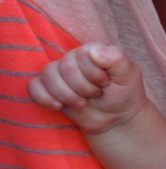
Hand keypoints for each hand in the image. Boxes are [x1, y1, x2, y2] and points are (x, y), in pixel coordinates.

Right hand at [27, 42, 146, 133]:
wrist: (116, 118)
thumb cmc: (124, 94)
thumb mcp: (129, 76)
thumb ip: (116, 59)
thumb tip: (93, 51)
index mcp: (93, 49)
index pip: (81, 55)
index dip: (94, 75)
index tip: (106, 84)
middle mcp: (74, 57)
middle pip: (65, 67)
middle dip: (83, 88)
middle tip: (96, 94)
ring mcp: (60, 73)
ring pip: (48, 75)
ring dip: (66, 95)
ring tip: (82, 103)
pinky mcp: (50, 88)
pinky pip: (33, 86)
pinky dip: (44, 98)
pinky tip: (59, 106)